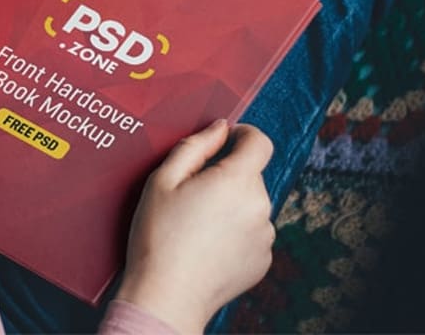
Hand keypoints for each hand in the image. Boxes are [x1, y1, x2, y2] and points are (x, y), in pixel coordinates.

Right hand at [116, 120, 274, 333]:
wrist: (167, 296)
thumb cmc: (159, 234)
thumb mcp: (164, 179)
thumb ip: (195, 145)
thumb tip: (219, 128)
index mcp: (237, 181)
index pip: (260, 142)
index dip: (243, 134)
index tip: (224, 140)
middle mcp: (260, 207)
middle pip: (251, 173)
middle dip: (227, 173)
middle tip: (192, 191)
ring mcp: (265, 237)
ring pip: (251, 202)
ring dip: (232, 202)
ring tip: (197, 222)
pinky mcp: (263, 261)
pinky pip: (252, 230)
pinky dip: (235, 229)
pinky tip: (207, 243)